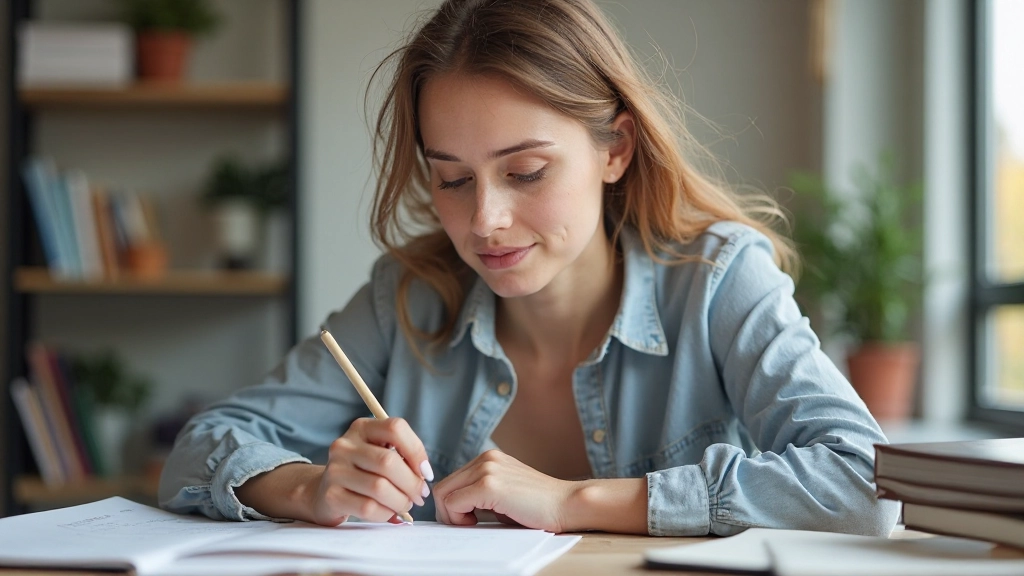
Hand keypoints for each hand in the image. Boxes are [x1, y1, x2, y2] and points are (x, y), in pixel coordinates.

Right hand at [308, 417, 431, 525]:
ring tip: (405, 504)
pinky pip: (368, 508)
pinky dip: (386, 513)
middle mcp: (345, 445)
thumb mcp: (379, 454)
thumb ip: (402, 457)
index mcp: (362, 428)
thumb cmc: (363, 472)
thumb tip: (424, 475)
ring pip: (379, 487)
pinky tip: (388, 512)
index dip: (416, 451)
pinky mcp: (331, 495)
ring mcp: (335, 470)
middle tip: (420, 495)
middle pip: (388, 461)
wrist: (324, 492)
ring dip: (401, 501)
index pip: (395, 428)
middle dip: (412, 483)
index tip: (426, 472)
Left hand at [432, 450, 575, 531]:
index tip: (465, 519)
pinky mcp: (489, 485)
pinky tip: (477, 523)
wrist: (566, 504)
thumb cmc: (538, 506)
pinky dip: (458, 518)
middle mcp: (486, 459)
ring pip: (444, 494)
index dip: (451, 505)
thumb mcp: (504, 493)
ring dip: (452, 515)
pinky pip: (454, 503)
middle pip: (443, 487)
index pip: (451, 480)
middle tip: (467, 525)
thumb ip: (480, 494)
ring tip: (473, 523)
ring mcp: (487, 469)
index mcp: (489, 458)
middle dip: (447, 512)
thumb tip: (452, 508)